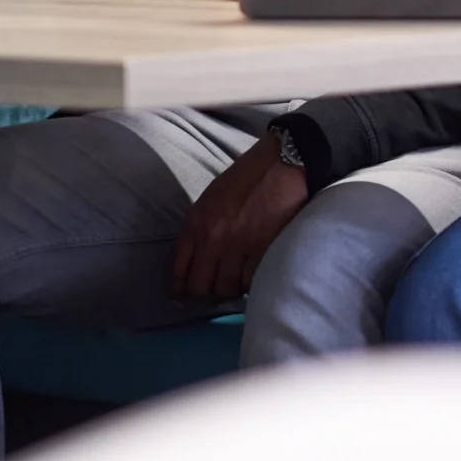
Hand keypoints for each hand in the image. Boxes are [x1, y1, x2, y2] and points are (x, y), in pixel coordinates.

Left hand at [172, 137, 306, 301]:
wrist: (282, 162)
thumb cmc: (248, 177)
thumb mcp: (211, 199)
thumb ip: (200, 228)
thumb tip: (198, 258)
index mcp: (195, 223)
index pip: (178, 270)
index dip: (180, 290)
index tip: (183, 298)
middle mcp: (211, 238)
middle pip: (200, 286)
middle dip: (205, 295)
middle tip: (214, 295)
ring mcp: (238, 245)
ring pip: (226, 288)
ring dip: (231, 290)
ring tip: (237, 285)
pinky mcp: (263, 249)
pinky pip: (251, 281)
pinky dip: (252, 284)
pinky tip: (254, 278)